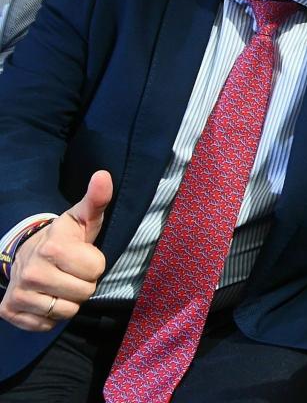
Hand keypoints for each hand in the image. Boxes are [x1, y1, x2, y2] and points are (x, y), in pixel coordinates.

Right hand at [0, 172, 111, 331]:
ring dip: (69, 302)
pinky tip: (46, 298)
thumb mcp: (82, 219)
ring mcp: (19, 292)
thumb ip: (96, 200)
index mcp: (52, 247)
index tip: (82, 256)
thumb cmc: (64, 238)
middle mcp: (31, 271)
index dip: (95, 264)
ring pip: (66, 312)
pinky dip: (50, 316)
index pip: (96, 270)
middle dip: (84, 284)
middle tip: (72, 272)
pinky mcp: (9, 311)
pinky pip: (46, 325)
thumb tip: (104, 175)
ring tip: (61, 285)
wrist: (27, 254)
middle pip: (83, 293)